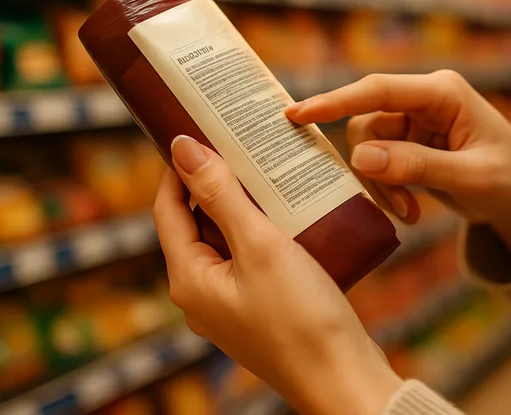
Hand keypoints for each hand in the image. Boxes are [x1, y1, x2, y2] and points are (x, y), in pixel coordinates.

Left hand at [153, 136, 402, 414]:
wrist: (342, 377)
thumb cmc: (301, 316)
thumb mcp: (260, 246)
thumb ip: (221, 196)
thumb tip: (183, 148)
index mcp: (189, 279)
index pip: (168, 209)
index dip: (179, 168)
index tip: (200, 132)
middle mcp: (201, 294)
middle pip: (196, 224)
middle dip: (217, 184)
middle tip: (242, 147)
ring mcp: (229, 304)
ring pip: (226, 240)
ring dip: (243, 206)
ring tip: (268, 173)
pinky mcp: (257, 308)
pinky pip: (248, 259)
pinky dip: (262, 231)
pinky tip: (289, 214)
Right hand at [285, 70, 510, 271]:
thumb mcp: (471, 177)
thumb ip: (417, 166)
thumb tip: (360, 158)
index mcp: (442, 93)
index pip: (379, 90)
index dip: (336, 101)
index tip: (296, 115)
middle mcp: (424, 101)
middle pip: (367, 123)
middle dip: (371, 166)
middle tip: (395, 203)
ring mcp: (416, 123)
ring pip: (368, 147)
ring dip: (380, 183)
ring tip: (407, 211)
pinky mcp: (411, 145)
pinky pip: (379, 163)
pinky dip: (387, 188)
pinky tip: (409, 210)